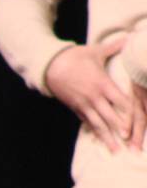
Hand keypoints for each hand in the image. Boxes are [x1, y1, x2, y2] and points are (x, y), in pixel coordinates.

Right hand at [45, 37, 141, 152]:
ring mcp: (84, 104)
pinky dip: (94, 132)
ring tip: (115, 150)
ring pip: (98, 124)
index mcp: (102, 83)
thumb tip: (129, 38)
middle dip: (119, 130)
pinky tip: (100, 140)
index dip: (129, 112)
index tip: (136, 123)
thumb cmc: (75, 57)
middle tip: (128, 141)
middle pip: (110, 116)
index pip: (120, 100)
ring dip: (107, 137)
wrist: (51, 66)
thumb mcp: (96, 51)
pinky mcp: (76, 108)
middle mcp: (94, 97)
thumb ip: (114, 47)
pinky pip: (87, 122)